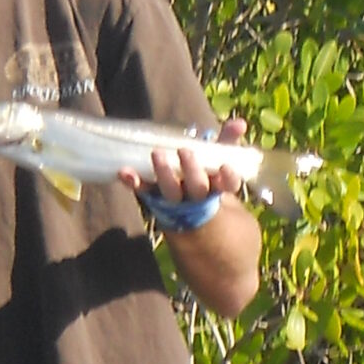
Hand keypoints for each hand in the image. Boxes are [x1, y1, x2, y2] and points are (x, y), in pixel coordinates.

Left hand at [124, 117, 245, 232]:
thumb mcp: (225, 172)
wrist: (201, 240)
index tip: (226, 168)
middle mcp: (199, 200)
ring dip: (163, 173)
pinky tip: (124, 172)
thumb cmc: (216, 198)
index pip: (228, 185)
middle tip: (185, 151)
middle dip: (191, 170)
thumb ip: (228, 145)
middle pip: (196, 188)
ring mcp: (177, 204)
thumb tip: (239, 122)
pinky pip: (147, 193)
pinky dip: (135, 182)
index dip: (229, 177)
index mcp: (220, 193)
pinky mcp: (157, 203)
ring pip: (171, 192)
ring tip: (157, 154)